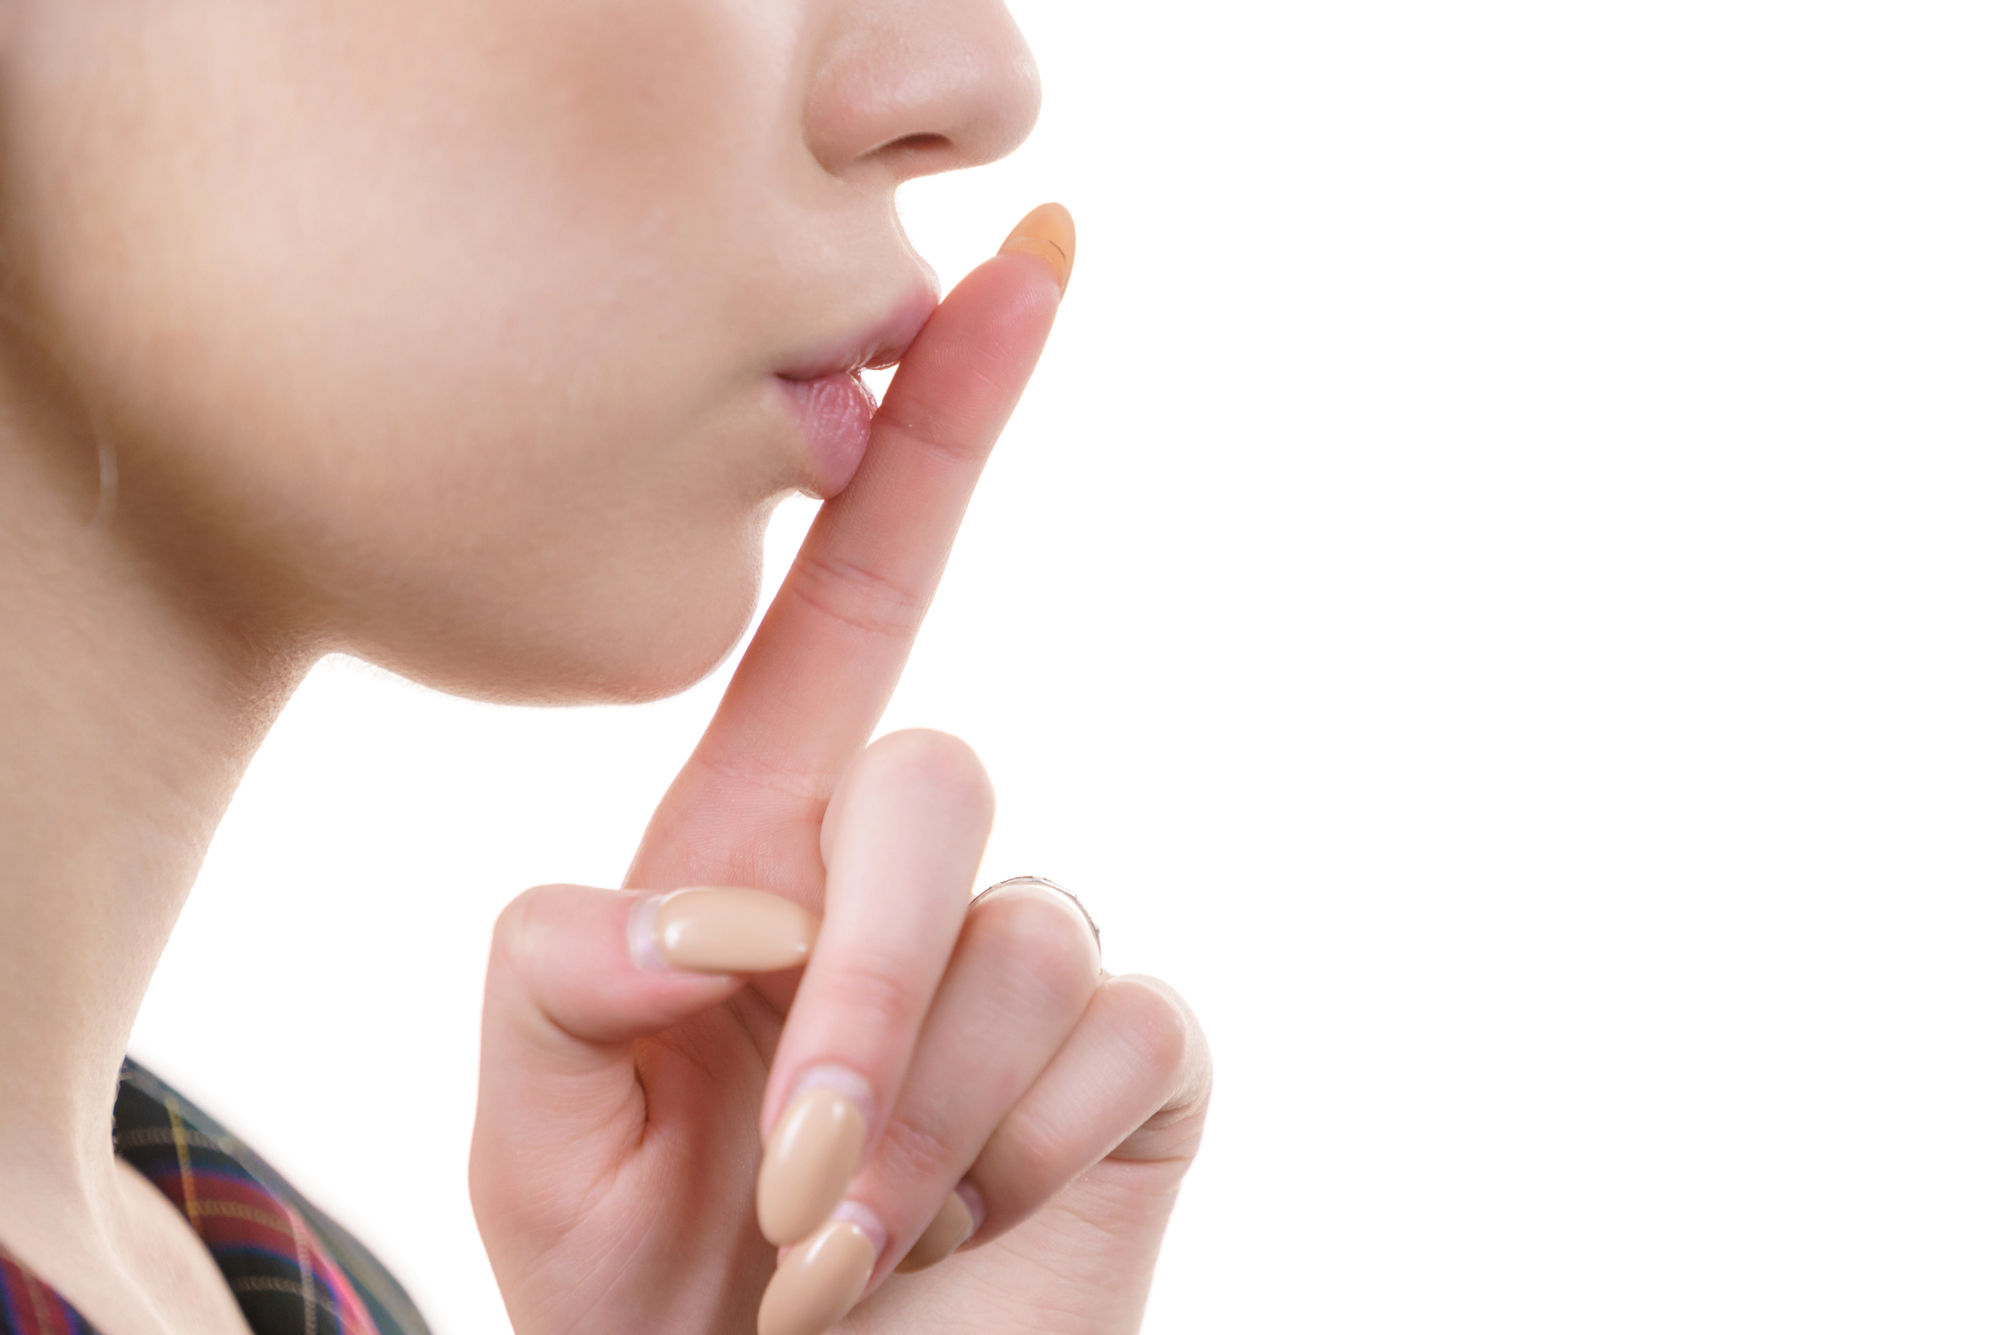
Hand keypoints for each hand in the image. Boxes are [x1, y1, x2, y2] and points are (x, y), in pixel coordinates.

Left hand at [469, 213, 1209, 1334]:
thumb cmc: (647, 1281)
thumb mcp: (537, 1131)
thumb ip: (549, 977)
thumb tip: (707, 905)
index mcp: (765, 846)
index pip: (865, 594)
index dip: (940, 426)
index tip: (1025, 255)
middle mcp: (911, 876)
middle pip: (938, 770)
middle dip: (860, 984)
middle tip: (788, 1184)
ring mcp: (1035, 961)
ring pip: (1025, 931)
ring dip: (915, 1116)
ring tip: (847, 1252)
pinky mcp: (1132, 1059)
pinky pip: (1120, 1028)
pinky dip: (1013, 1157)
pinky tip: (966, 1237)